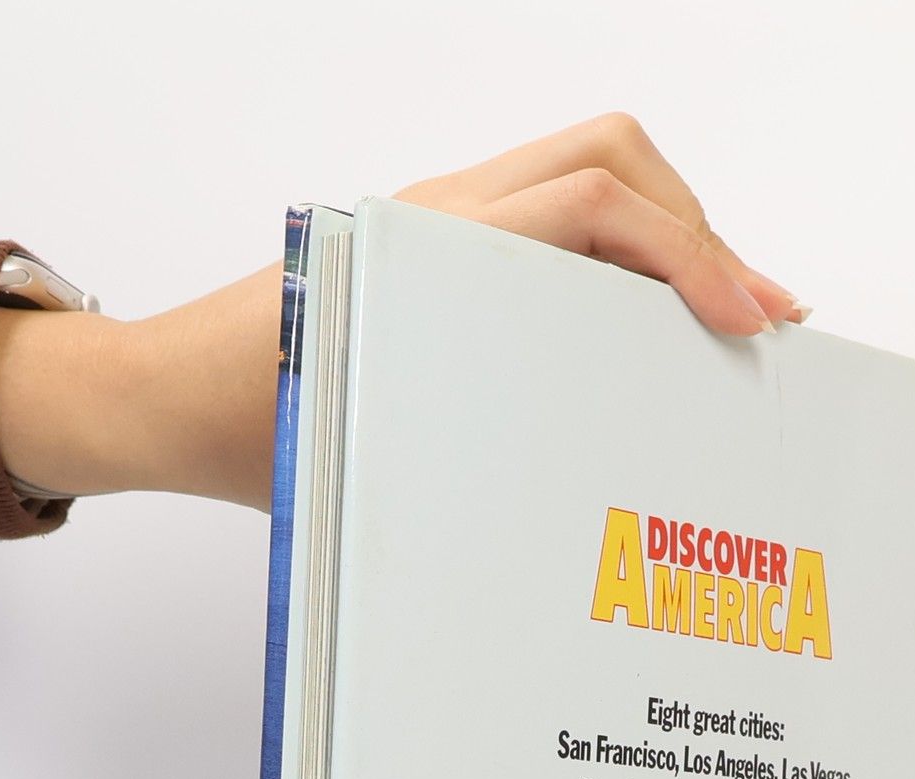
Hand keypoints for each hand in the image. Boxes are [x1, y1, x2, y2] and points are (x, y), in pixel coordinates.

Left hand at [0, 116, 797, 511]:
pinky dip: (621, 254)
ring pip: (590, 178)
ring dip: (668, 232)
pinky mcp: (442, 251)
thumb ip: (471, 439)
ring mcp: (445, 225)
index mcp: (428, 246)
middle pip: (609, 160)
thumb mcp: (359, 442)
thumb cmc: (237, 422)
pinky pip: (555, 223)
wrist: (152, 397)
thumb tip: (601, 481)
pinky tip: (648, 325)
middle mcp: (444, 217)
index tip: (750, 316)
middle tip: (762, 317)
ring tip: (724, 318)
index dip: (687, 251)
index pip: (590, 205)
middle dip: (702, 229)